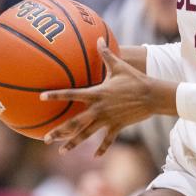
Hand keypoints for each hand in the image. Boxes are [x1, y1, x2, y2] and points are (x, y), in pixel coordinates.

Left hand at [41, 38, 176, 155]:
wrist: (153, 96)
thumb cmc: (135, 79)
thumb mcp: (119, 66)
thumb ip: (106, 53)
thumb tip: (98, 38)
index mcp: (97, 94)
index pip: (72, 94)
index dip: (56, 95)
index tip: (42, 97)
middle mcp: (99, 109)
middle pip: (74, 122)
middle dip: (59, 131)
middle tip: (45, 139)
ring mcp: (108, 119)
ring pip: (87, 134)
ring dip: (73, 143)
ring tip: (61, 151)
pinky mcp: (117, 127)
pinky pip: (108, 140)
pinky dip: (102, 148)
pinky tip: (95, 157)